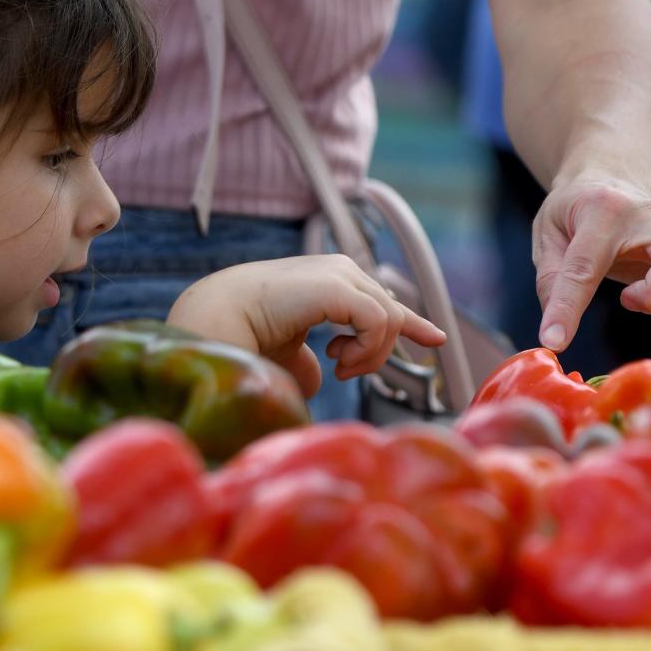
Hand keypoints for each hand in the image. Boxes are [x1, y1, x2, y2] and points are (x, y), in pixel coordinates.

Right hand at [166, 255, 446, 396]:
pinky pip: (380, 321)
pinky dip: (367, 349)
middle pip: (392, 312)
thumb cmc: (241, 337)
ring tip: (338, 368)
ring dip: (370, 354)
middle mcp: (338, 271)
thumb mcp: (286, 353)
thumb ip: (308, 362)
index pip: (381, 300)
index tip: (436, 338)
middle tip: (344, 371)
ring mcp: (338, 274)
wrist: (214, 321)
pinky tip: (338, 360)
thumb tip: (319, 379)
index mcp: (327, 282)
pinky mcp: (336, 286)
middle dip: (383, 349)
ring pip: (390, 318)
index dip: (411, 322)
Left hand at [533, 173, 650, 351]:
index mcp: (601, 212)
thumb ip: (552, 282)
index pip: (585, 267)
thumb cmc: (576, 212)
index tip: (554, 340)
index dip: (568, 309)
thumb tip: (555, 335)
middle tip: (629, 297)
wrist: (611, 174)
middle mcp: (650, 214)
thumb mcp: (547, 238)